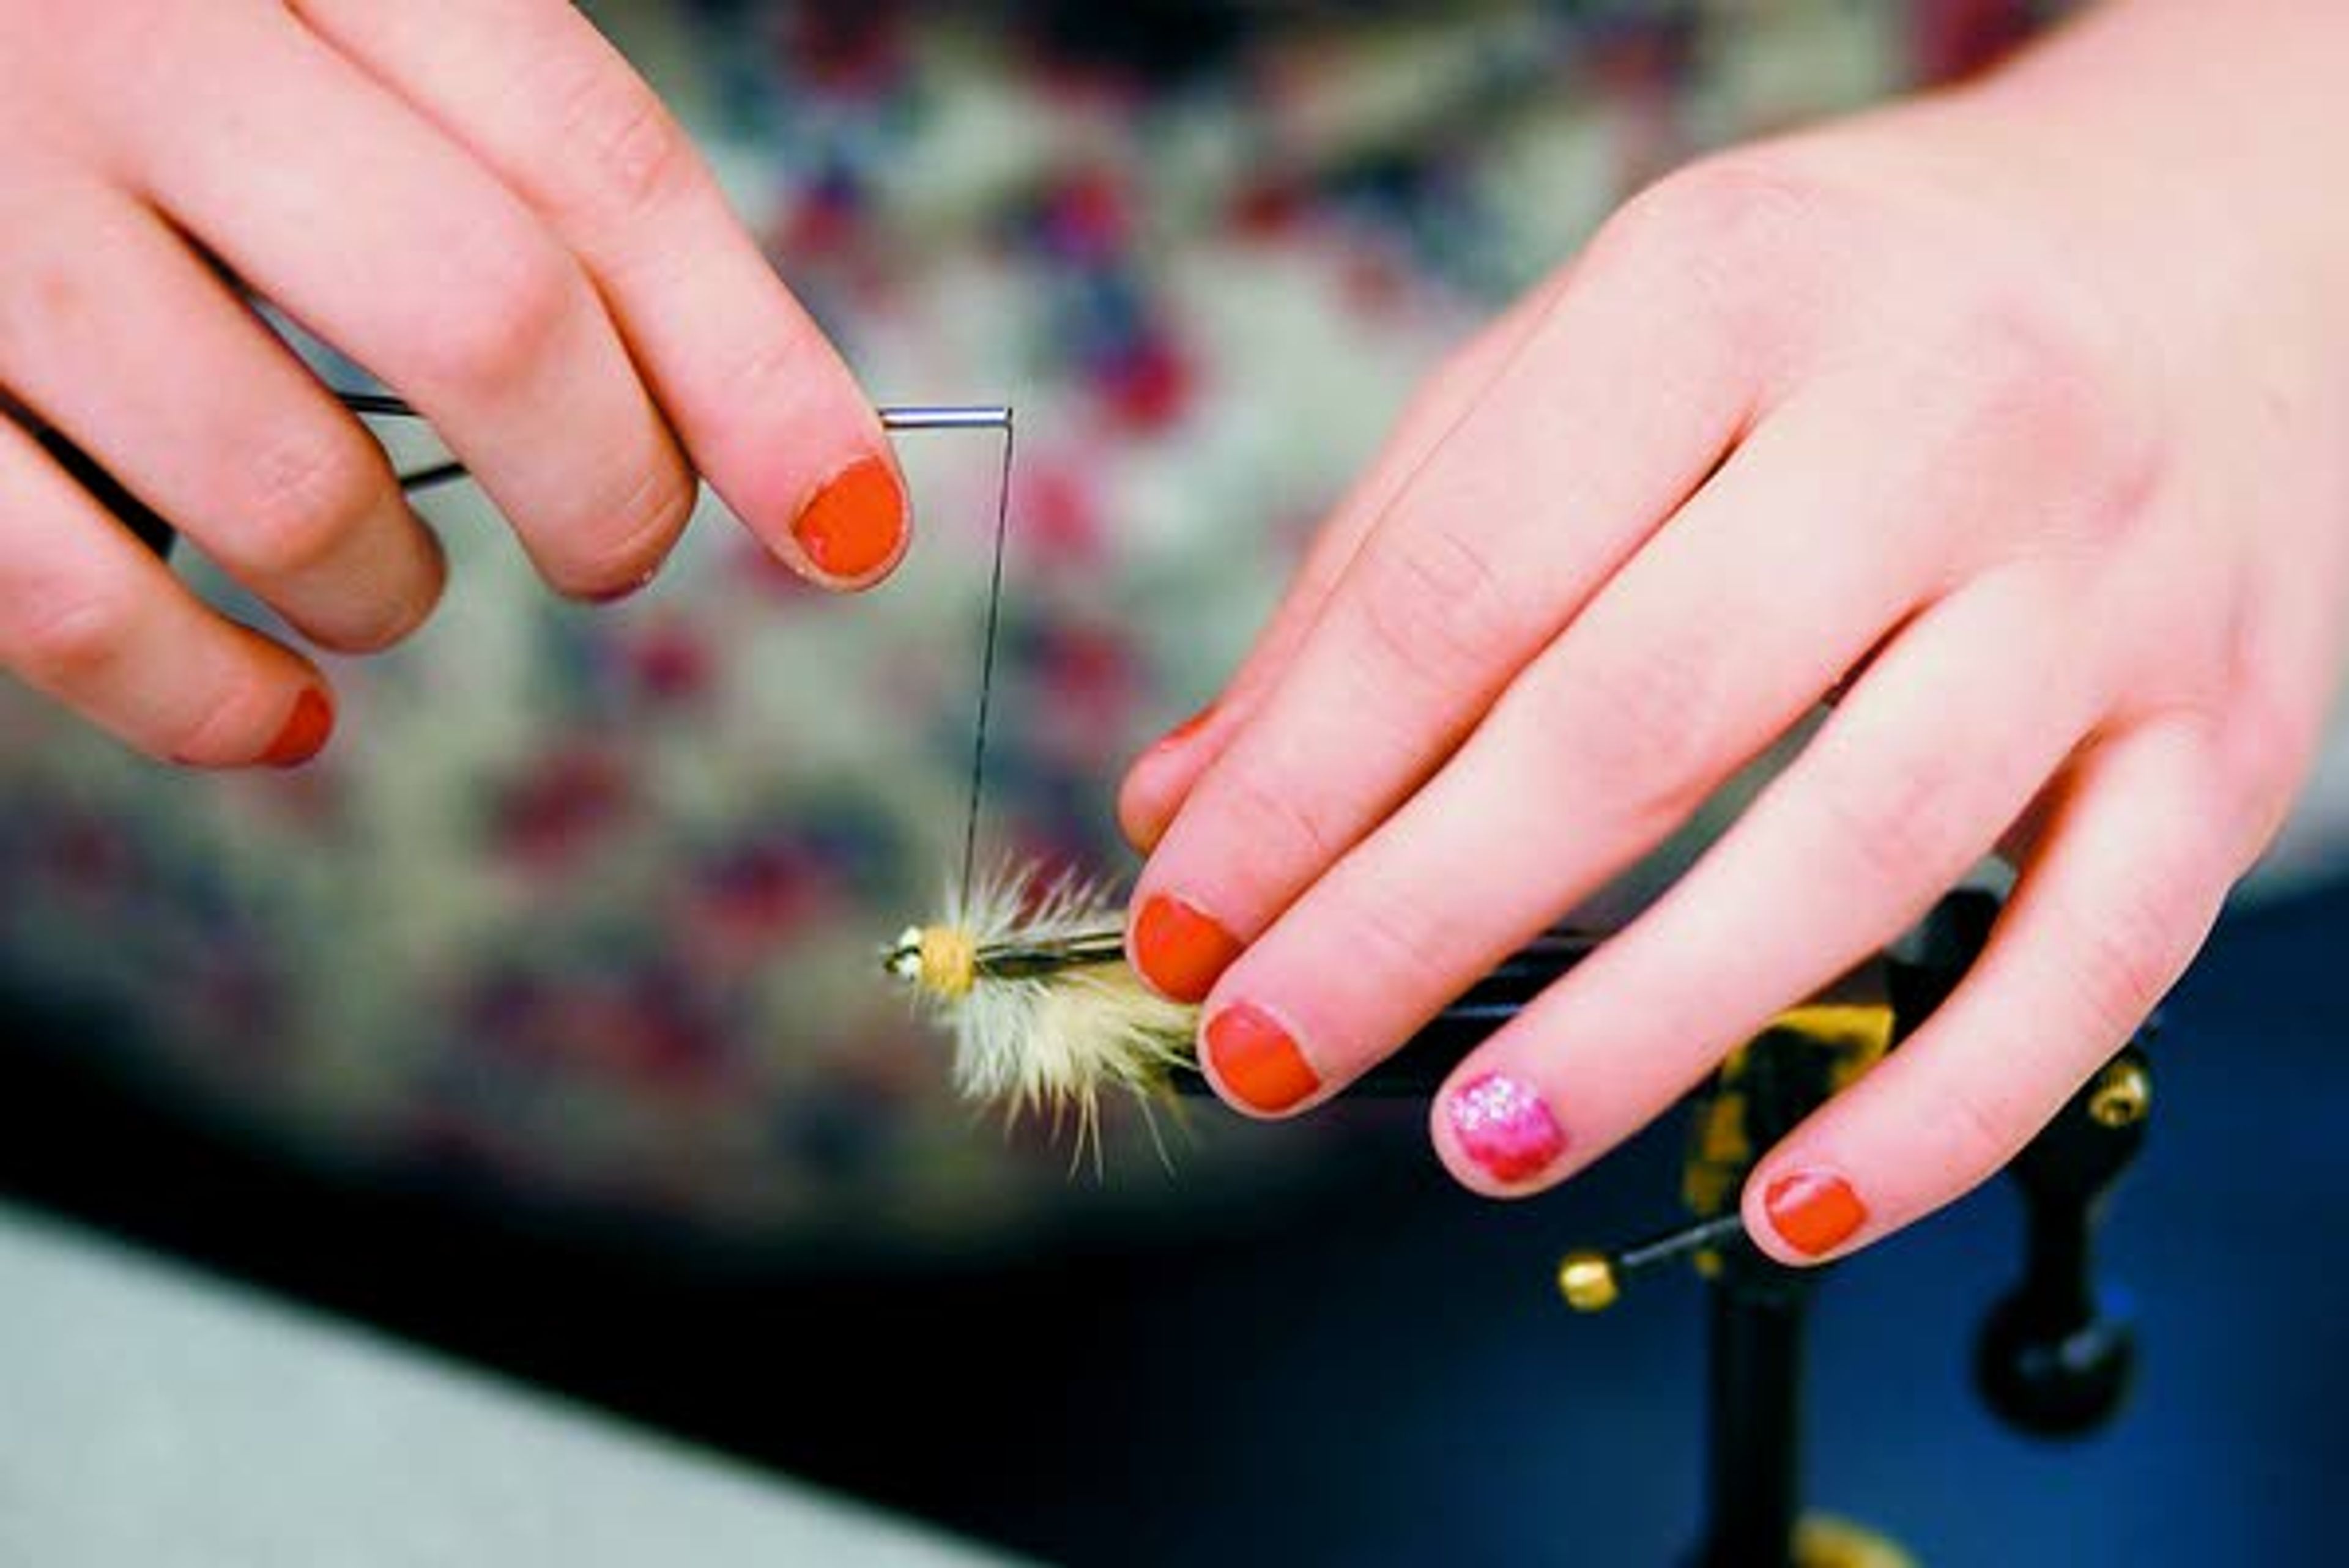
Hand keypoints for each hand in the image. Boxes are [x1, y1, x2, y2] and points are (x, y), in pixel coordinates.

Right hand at [0, 0, 903, 767]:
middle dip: (608, 486)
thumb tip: (735, 409)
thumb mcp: (301, 3)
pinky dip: (204, 698)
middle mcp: (118, 29)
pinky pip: (67, 603)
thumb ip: (474, 144)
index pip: (589, 161)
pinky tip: (275, 709)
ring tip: (386, 578)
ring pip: (291, 485)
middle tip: (613, 545)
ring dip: (392, 587)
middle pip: (487, 316)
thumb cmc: (114, 16)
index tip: (855, 519)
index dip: (752, 366)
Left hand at [1116, 3, 2348, 1261]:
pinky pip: (2089, 963)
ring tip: (1475, 1141)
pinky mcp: (2225, 733)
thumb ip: (1388, 566)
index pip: (1461, 585)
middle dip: (1414, 921)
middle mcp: (1938, 419)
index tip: (1187, 927)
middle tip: (1269, 1054)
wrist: (2207, 245)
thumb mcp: (1591, 355)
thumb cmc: (1842, 316)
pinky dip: (1934, 1112)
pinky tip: (1789, 1201)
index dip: (1298, 786)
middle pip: (1635, 719)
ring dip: (1641, 1029)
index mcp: (1728, 291)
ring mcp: (2106, 584)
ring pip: (1856, 846)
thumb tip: (1197, 801)